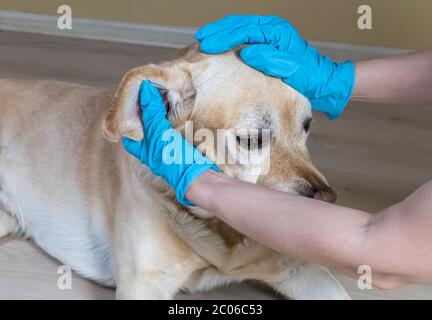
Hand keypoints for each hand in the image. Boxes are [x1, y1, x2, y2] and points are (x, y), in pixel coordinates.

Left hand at [122, 81, 219, 205]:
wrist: (198, 175)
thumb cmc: (173, 157)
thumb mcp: (158, 132)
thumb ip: (151, 111)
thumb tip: (145, 88)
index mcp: (136, 144)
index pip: (129, 117)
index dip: (133, 101)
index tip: (140, 84)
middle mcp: (147, 141)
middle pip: (143, 116)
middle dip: (147, 100)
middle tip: (153, 82)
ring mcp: (161, 140)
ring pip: (157, 116)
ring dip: (160, 103)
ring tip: (163, 87)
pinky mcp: (175, 138)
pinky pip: (169, 119)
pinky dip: (170, 109)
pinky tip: (174, 99)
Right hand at [196, 14, 354, 118]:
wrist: (321, 83)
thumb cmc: (307, 77)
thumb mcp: (290, 69)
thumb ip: (269, 59)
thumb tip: (247, 52)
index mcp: (277, 32)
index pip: (245, 30)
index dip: (224, 37)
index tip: (207, 44)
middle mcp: (272, 30)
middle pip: (239, 25)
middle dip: (218, 31)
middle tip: (200, 39)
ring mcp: (268, 36)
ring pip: (239, 29)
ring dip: (221, 33)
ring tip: (204, 39)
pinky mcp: (266, 46)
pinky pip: (243, 38)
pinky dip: (229, 40)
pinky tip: (219, 46)